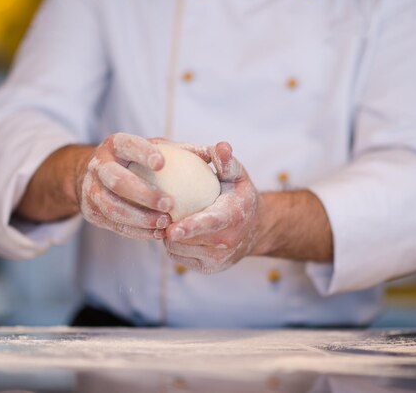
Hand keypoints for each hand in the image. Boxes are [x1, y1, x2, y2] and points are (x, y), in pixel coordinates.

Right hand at [78, 133, 173, 238]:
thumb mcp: (156, 149)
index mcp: (115, 145)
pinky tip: (157, 234)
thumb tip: (215, 150)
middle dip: (142, 193)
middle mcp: (99, 166)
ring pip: (112, 207)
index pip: (127, 145)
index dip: (142, 153)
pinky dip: (136, 231)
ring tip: (165, 223)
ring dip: (139, 218)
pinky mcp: (91, 212)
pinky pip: (115, 225)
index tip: (162, 163)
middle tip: (169, 204)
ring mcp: (91, 190)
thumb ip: (183, 150)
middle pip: (117, 180)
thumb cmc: (139, 162)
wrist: (98, 177)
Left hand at [164, 142, 260, 273]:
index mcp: (234, 217)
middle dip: (169, 226)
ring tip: (171, 218)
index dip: (190, 227)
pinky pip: (177, 257)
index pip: (210, 224)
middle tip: (160, 210)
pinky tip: (177, 231)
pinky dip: (173, 244)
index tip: (173, 229)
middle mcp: (226, 242)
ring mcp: (217, 259)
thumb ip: (227, 162)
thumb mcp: (237, 175)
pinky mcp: (207, 268)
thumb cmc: (239, 195)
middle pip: (186, 239)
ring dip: (169, 235)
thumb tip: (221, 147)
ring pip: (177, 249)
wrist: (254, 229)